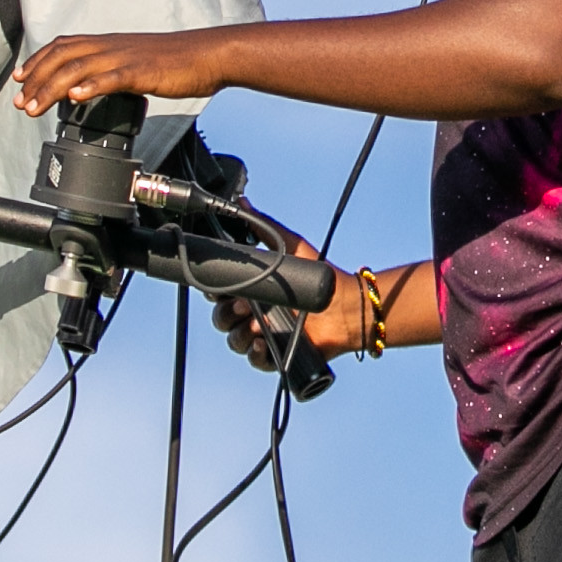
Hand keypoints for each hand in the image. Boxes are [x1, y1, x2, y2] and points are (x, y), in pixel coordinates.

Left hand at [12, 28, 229, 117]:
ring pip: (78, 68)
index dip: (37, 61)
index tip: (19, 79)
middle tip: (20, 102)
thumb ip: (109, 70)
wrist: (207, 55)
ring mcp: (125, 58)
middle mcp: (111, 46)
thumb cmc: (174, 61)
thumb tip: (86, 85)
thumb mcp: (134, 61)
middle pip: (62, 57)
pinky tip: (76, 98)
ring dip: (51, 88)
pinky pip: (112, 77)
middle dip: (35, 79)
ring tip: (35, 106)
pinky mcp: (142, 71)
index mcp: (108, 44)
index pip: (62, 46)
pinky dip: (90, 86)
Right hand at [214, 235, 345, 371]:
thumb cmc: (320, 275)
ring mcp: (264, 336)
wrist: (346, 305)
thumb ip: (264, 226)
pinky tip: (263, 341)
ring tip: (258, 323)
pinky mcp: (276, 355)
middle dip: (226, 314)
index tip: (218, 288)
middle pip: (222, 320)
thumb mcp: (290, 245)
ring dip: (240, 333)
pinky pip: (255, 359)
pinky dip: (255, 353)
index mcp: (254, 291)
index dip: (216, 293)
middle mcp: (254, 315)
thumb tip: (243, 202)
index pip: (221, 296)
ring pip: (234, 341)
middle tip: (243, 305)